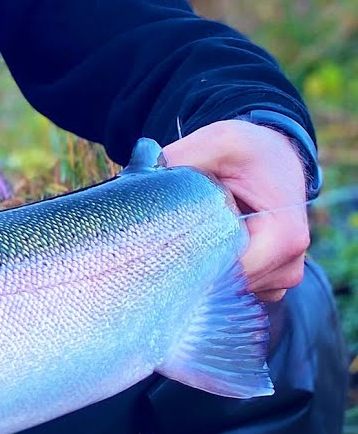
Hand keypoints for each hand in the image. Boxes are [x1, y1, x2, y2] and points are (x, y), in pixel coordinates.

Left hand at [163, 120, 309, 301]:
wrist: (273, 158)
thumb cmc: (248, 151)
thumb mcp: (219, 141)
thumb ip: (183, 157)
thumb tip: (144, 178)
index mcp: (284, 237)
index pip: (227, 273)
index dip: (190, 261)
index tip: (162, 244)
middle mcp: (288, 265)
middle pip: (224, 286)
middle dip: (191, 266)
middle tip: (166, 240)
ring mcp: (279, 279)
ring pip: (224, 291)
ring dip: (200, 270)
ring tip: (191, 236)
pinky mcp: (267, 284)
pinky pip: (230, 292)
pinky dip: (211, 273)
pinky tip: (204, 246)